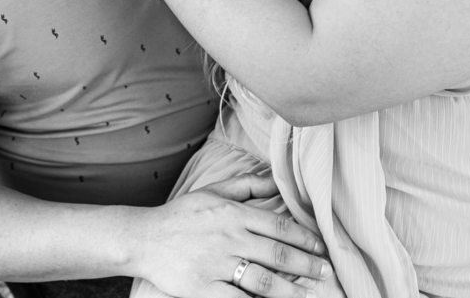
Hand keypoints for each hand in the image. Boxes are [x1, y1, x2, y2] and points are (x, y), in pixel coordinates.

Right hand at [131, 175, 333, 297]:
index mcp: (232, 214)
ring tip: (308, 295)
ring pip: (263, 281)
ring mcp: (215, 265)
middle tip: (327, 273)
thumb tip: (277, 181)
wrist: (142, 239)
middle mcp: (228, 238)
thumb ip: (247, 186)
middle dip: (307, 266)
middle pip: (277, 255)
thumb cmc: (181, 215)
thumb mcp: (212, 192)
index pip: (279, 227)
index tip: (322, 248)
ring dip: (291, 291)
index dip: (305, 239)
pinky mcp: (202, 289)